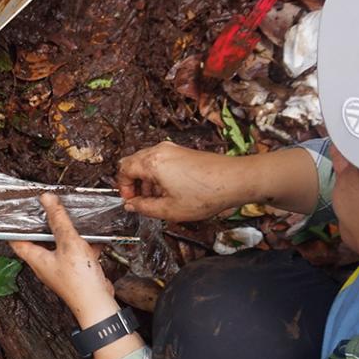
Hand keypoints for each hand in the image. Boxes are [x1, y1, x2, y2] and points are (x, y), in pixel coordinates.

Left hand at [10, 193, 117, 326]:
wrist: (98, 304)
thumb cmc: (79, 282)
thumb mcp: (68, 243)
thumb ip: (58, 220)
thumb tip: (47, 200)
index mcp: (36, 259)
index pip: (17, 241)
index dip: (14, 226)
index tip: (16, 213)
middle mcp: (46, 264)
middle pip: (40, 241)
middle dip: (45, 225)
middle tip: (48, 210)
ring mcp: (61, 268)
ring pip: (61, 246)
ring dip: (68, 234)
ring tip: (72, 220)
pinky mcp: (77, 271)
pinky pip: (78, 253)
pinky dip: (85, 244)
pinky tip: (94, 238)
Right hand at [116, 143, 242, 220]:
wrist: (235, 180)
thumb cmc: (206, 193)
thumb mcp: (169, 209)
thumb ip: (144, 208)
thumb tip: (131, 205)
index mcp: (152, 163)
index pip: (123, 169)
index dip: (123, 188)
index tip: (131, 201)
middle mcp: (160, 151)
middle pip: (133, 162)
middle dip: (133, 183)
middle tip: (141, 201)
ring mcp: (172, 149)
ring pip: (147, 162)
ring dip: (146, 180)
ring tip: (157, 199)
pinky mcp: (182, 152)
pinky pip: (161, 161)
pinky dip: (158, 175)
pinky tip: (170, 191)